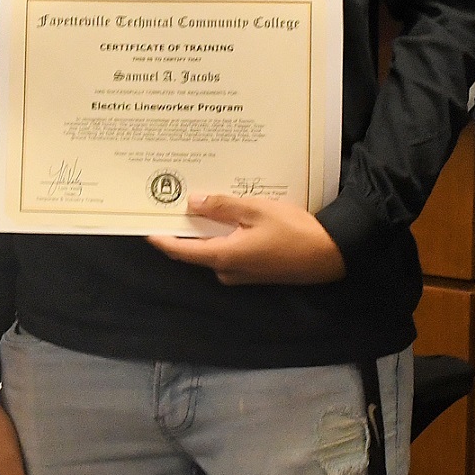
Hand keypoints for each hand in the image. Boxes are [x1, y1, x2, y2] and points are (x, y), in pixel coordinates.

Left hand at [145, 194, 348, 284]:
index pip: (179, 251)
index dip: (159, 238)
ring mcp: (241, 273)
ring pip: (214, 248)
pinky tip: (230, 216)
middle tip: (174, 201)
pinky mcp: (255, 271)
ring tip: (203, 201)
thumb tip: (192, 202)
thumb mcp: (256, 210)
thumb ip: (222, 206)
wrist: (331, 254)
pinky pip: (230, 251)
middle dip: (185, 227)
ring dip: (208, 229)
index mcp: (222, 256)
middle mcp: (227, 270)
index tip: (143, 224)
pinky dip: (225, 234)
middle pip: (195, 249)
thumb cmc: (295, 232)